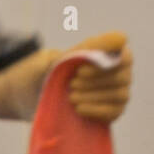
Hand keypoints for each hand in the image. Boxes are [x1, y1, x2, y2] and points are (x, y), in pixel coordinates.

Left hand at [0, 31, 132, 121]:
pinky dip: (96, 111)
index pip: (124, 56)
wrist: (28, 97)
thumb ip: (90, 47)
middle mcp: (117, 73)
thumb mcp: (61, 57)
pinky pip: (114, 113)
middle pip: (123, 77)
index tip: (79, 70)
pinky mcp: (109, 114)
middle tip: (71, 84)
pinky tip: (78, 109)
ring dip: (95, 96)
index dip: (104, 65)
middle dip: (96, 82)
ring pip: (120, 95)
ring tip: (71, 97)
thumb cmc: (45, 72)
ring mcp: (115, 95)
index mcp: (108, 53)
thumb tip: (122, 38)